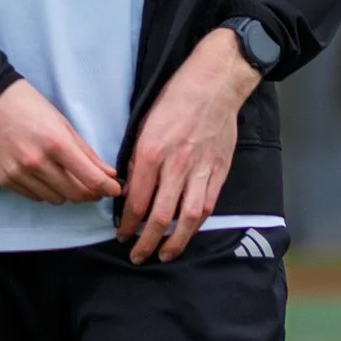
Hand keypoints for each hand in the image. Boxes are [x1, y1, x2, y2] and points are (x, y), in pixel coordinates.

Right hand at [0, 79, 121, 205]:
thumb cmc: (26, 105)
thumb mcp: (61, 122)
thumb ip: (85, 151)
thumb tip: (108, 174)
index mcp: (55, 142)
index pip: (90, 178)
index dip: (108, 187)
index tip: (115, 189)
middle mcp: (36, 162)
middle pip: (75, 194)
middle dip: (91, 193)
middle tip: (95, 186)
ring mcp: (18, 173)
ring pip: (56, 199)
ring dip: (67, 193)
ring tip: (66, 178)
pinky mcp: (4, 180)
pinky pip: (35, 197)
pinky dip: (46, 191)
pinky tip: (45, 177)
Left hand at [117, 27, 260, 262]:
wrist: (214, 84)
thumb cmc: (174, 98)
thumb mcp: (144, 123)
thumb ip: (137, 156)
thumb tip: (129, 185)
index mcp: (152, 152)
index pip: (137, 199)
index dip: (128, 222)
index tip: (121, 234)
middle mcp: (176, 166)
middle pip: (161, 215)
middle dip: (147, 241)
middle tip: (137, 256)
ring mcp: (201, 170)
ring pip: (188, 217)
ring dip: (175, 241)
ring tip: (165, 255)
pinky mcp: (219, 170)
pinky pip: (208, 205)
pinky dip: (197, 223)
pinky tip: (189, 233)